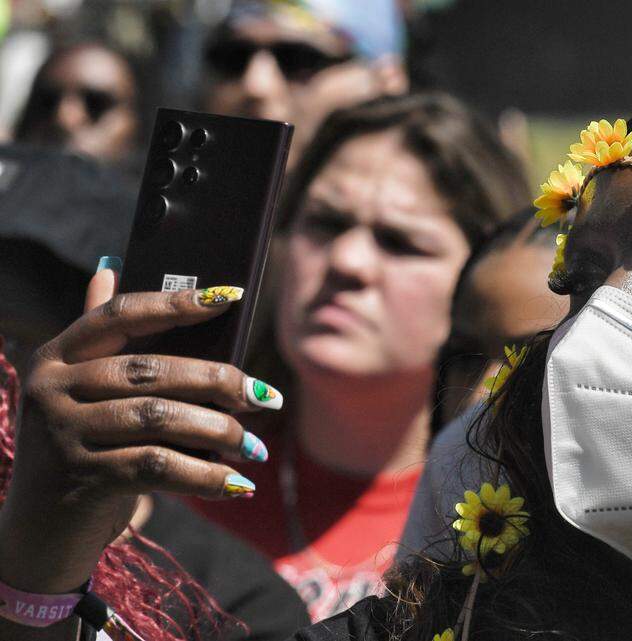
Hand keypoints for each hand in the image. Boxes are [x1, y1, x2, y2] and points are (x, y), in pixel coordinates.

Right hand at [0, 267, 279, 593]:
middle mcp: (52, 389)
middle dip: (219, 382)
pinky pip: (158, 467)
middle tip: (266, 398)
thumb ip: (101, 338)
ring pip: (160, 417)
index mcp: (57, 357)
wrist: (38, 533)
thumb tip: (109, 267)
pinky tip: (237, 483)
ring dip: (221, 432)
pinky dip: (206, 476)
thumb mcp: (82, 394)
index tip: (232, 297)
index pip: (121, 315)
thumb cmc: (80, 450)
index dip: (178, 303)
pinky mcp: (82, 478)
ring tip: (256, 447)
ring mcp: (63, 434)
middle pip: (152, 369)